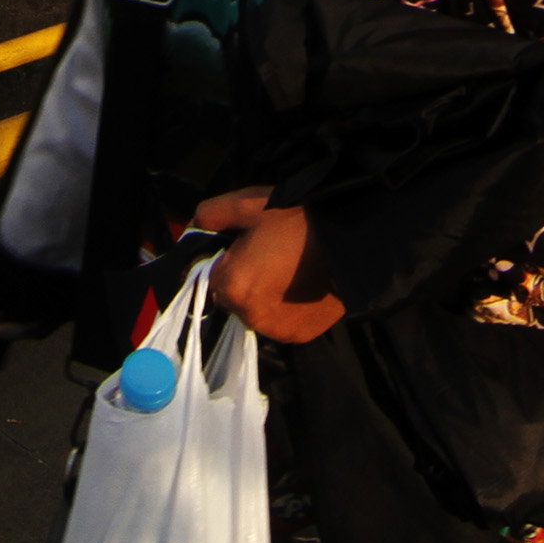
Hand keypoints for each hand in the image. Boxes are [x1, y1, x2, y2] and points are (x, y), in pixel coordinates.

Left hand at [192, 187, 344, 343]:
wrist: (350, 244)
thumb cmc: (297, 220)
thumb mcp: (249, 205)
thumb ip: (212, 214)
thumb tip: (193, 226)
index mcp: (232, 285)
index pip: (213, 279)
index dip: (228, 262)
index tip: (247, 248)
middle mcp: (249, 316)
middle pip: (234, 299)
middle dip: (245, 280)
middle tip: (271, 256)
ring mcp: (276, 330)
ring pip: (257, 313)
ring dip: (265, 298)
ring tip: (289, 271)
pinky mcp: (299, 337)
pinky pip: (281, 323)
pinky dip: (286, 310)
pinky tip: (301, 287)